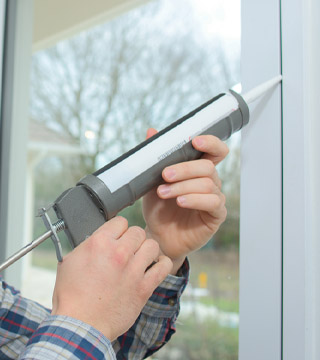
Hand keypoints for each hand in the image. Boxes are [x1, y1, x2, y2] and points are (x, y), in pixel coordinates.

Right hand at [51, 217, 171, 339]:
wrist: (81, 324)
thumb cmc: (71, 296)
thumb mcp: (69, 262)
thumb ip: (86, 247)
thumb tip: (95, 242)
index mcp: (98, 243)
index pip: (120, 222)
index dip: (118, 229)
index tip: (116, 237)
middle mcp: (118, 253)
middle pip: (138, 231)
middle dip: (132, 239)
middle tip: (127, 249)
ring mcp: (133, 270)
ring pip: (152, 245)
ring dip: (147, 250)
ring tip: (141, 257)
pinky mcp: (144, 288)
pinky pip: (164, 266)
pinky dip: (161, 264)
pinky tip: (154, 267)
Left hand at [142, 130, 228, 273]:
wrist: (157, 235)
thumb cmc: (158, 208)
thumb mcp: (151, 180)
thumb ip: (154, 157)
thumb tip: (151, 131)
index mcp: (198, 170)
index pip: (215, 151)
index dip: (210, 143)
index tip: (194, 141)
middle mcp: (211, 182)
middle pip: (207, 167)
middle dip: (185, 168)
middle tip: (164, 175)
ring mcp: (215, 198)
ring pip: (207, 184)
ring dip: (182, 186)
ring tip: (163, 192)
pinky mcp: (216, 215)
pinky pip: (212, 202)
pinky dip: (194, 199)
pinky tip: (180, 201)